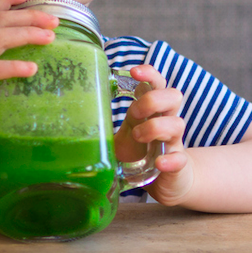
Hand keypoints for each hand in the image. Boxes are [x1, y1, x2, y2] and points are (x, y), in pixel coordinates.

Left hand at [113, 64, 190, 205]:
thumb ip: (105, 129)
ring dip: (156, 127)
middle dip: (153, 99)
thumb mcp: (123, 137)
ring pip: (177, 124)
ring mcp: (174, 143)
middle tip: (133, 113)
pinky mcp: (178, 165)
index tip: (134, 71)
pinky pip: (180, 159)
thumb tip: (71, 123)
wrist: (166, 181)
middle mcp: (166, 121)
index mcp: (152, 111)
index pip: (157, 83)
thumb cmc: (141, 153)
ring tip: (138, 136)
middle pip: (173, 96)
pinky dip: (170, 160)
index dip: (149, 74)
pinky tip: (159, 163)